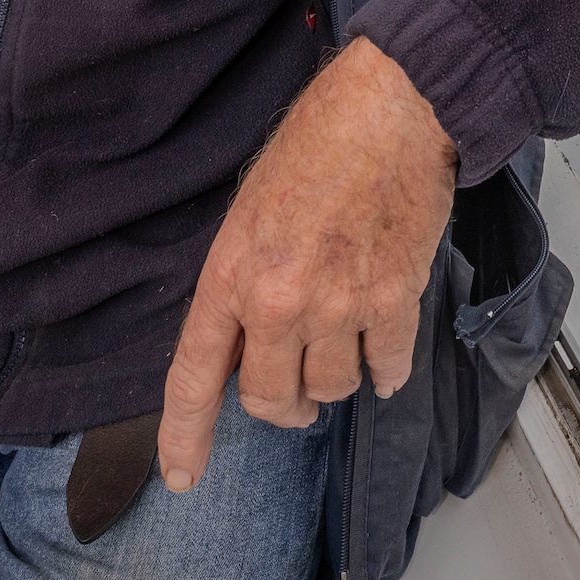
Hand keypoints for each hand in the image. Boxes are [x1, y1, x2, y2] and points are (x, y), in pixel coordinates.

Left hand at [158, 38, 456, 490]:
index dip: (185, 435)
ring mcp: (340, 302)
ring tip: (345, 356)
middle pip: (270, 397)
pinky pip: (388, 365)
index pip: (194, 377)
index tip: (183, 474)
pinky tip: (386, 365)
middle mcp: (280, 299)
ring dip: (336, 383)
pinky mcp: (395, 295)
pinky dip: (387, 372)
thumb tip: (252, 331)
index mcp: (232, 272)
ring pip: (331, 388)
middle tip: (296, 399)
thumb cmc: (326, 137)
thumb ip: (246, 275)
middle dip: (283, 406)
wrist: (396, 105)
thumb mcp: (253, 205)